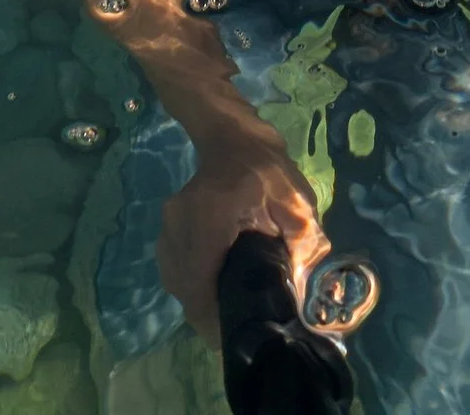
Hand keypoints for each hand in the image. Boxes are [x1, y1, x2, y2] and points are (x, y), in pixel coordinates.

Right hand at [159, 130, 330, 346]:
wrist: (235, 137)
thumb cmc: (268, 172)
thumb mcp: (296, 205)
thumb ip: (302, 247)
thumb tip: (301, 294)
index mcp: (210, 219)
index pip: (197, 282)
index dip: (212, 316)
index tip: (234, 333)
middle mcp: (180, 222)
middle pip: (183, 287)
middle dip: (207, 313)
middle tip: (238, 324)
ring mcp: (169, 223)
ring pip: (175, 279)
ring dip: (197, 299)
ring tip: (226, 309)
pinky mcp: (167, 224)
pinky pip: (172, 266)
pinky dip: (189, 282)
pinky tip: (212, 286)